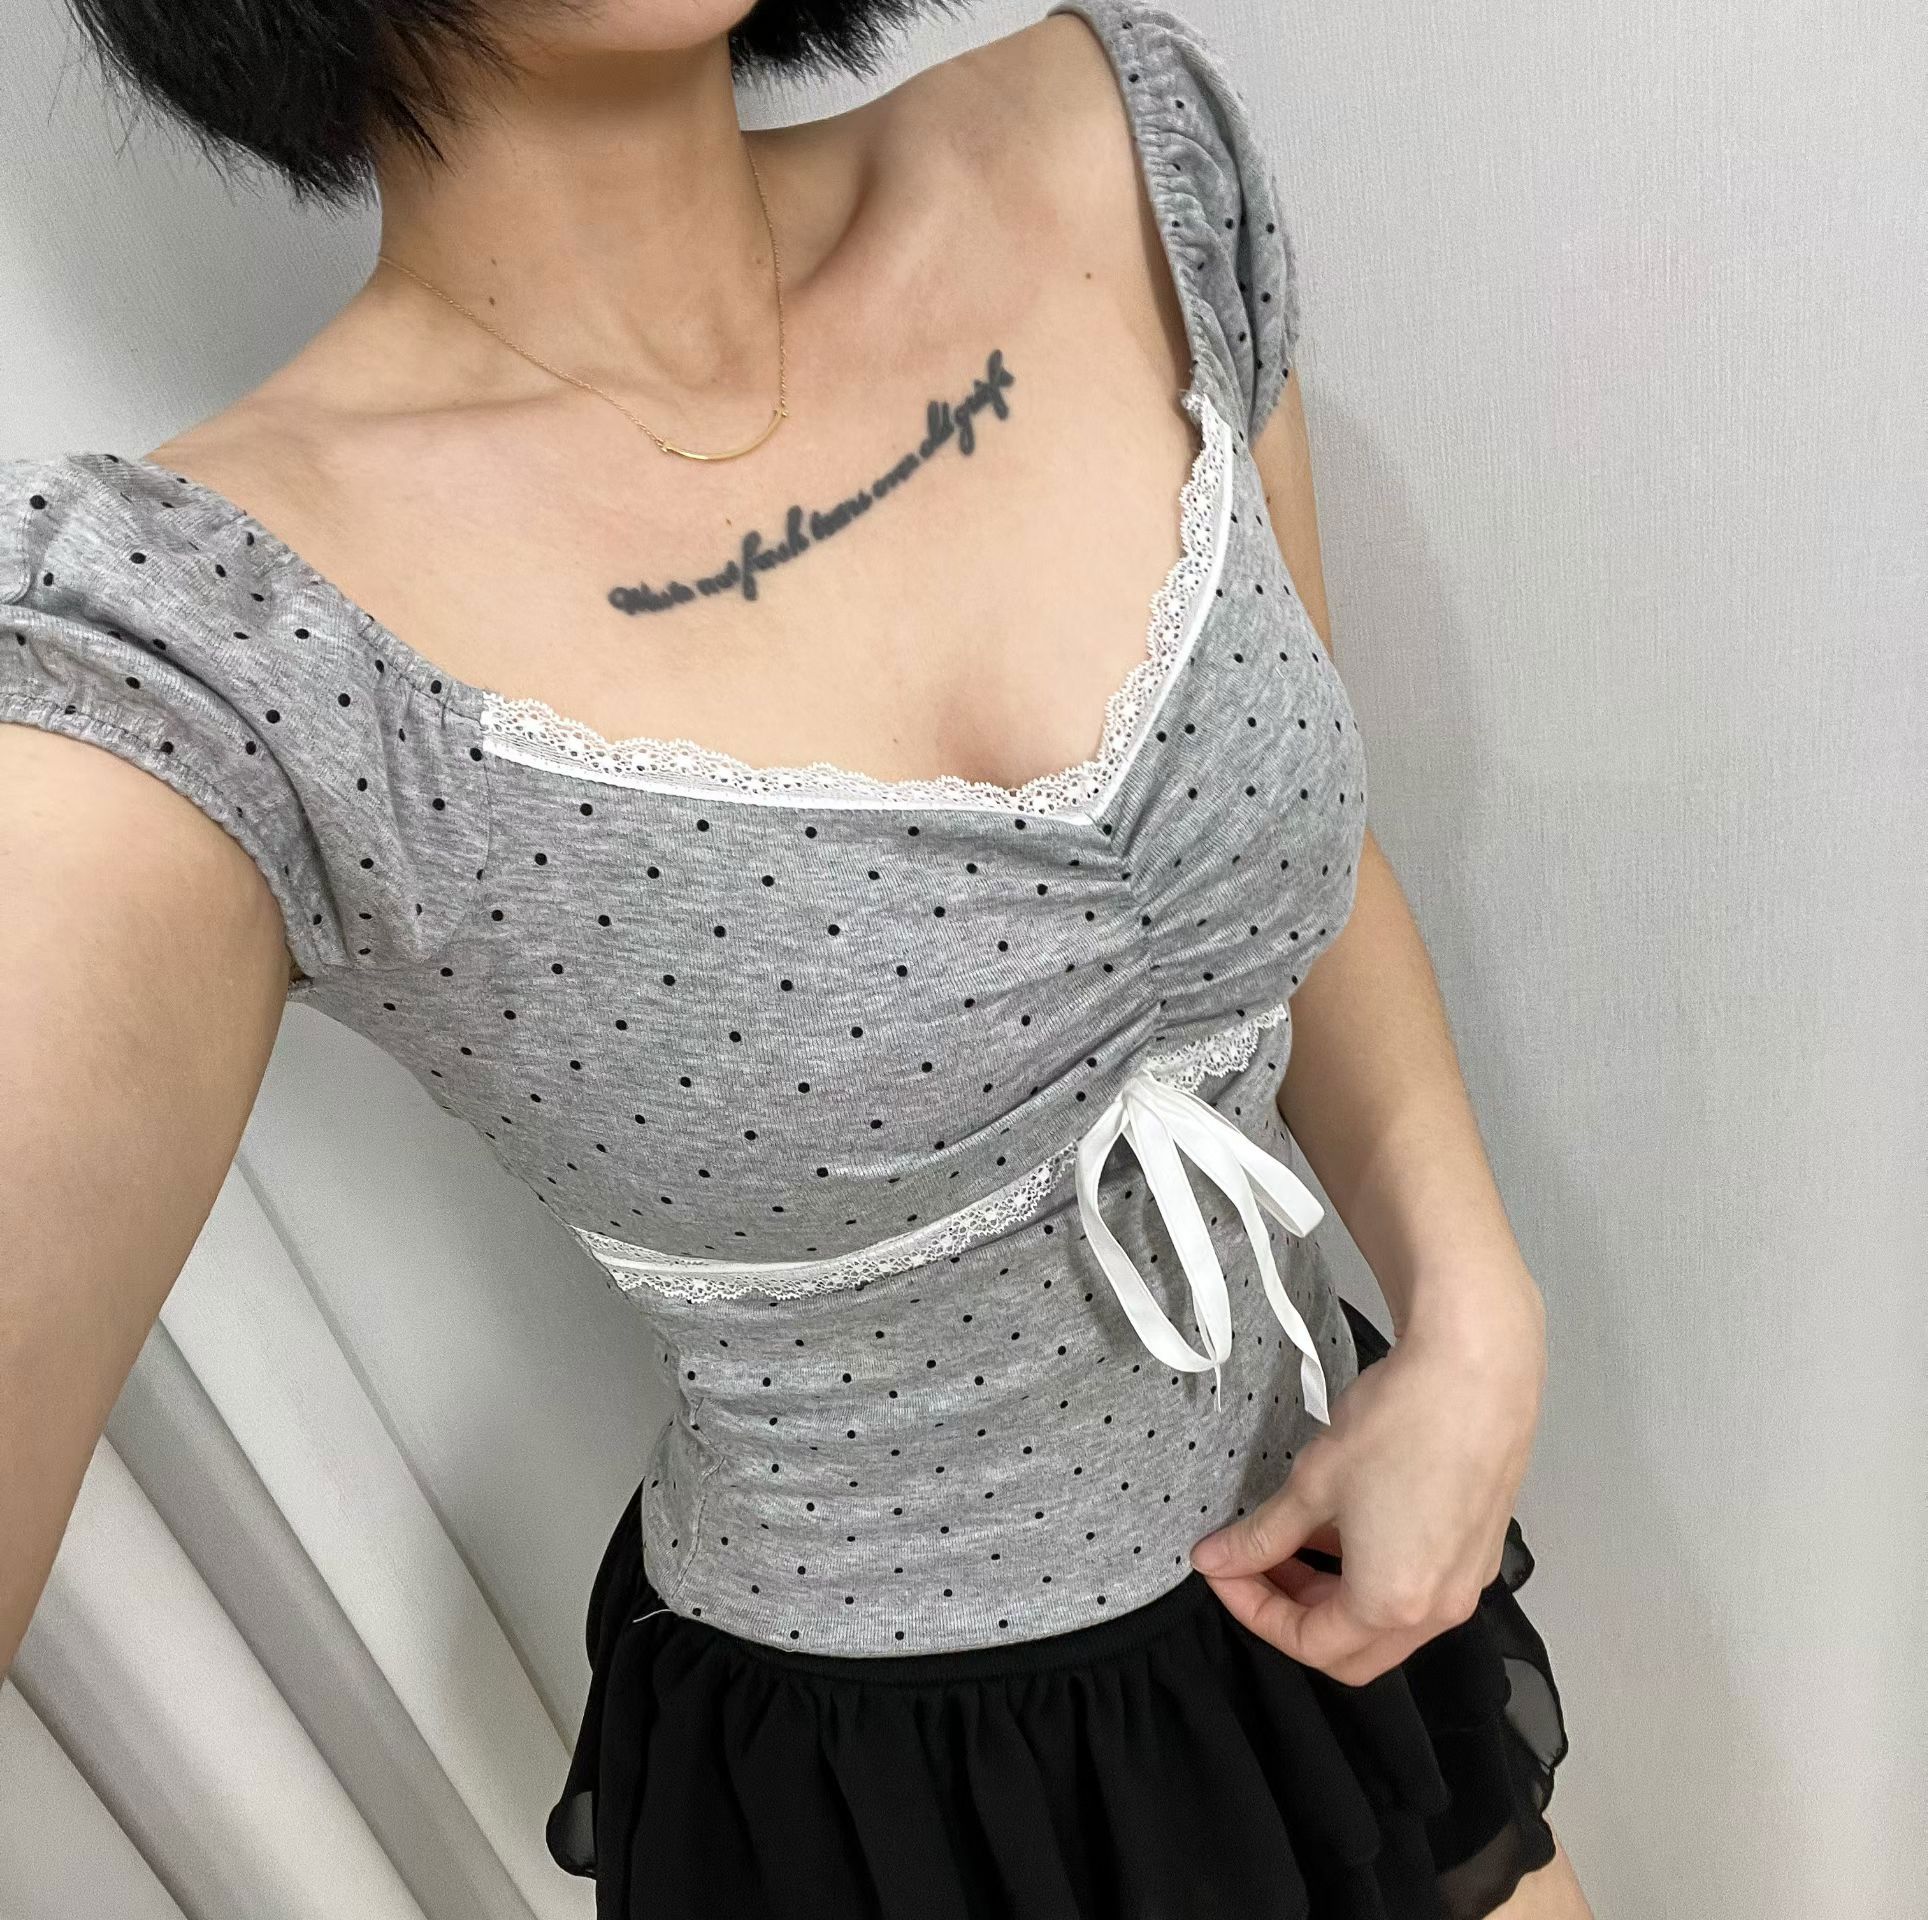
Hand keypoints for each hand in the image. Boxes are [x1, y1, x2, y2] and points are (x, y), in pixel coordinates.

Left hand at [1188, 1272, 1546, 1685]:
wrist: (1478, 1371)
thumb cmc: (1397, 1426)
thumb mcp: (1313, 1483)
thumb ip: (1262, 1535)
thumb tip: (1216, 1560)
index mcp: (1391, 1605)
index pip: (1308, 1643)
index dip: (1253, 1610)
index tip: (1221, 1569)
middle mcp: (1437, 1611)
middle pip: (1351, 1650)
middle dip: (1293, 1612)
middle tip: (1253, 1564)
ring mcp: (1467, 1583)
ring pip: (1386, 1622)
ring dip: (1332, 1593)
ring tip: (1292, 1540)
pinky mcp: (1481, 1549)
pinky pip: (1417, 1589)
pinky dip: (1373, 1574)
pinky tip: (1344, 1524)